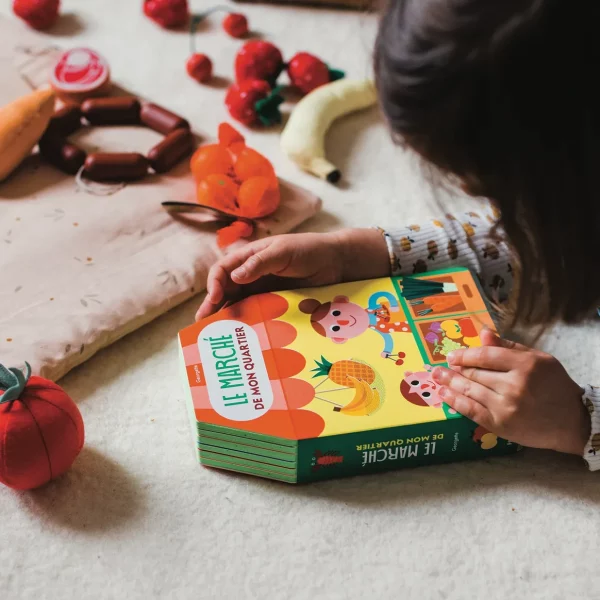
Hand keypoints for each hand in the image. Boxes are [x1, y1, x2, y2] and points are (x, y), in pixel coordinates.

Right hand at [195, 228, 389, 319]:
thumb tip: (235, 276)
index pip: (222, 270)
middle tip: (202, 325)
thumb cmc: (309, 249)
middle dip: (213, 307)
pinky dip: (247, 324)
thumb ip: (259, 262)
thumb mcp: (283, 251)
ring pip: (239, 305)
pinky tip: (242, 336)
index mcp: (249, 257)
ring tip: (216, 335)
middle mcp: (252, 275)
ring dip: (227, 318)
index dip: (214, 284)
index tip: (214, 299)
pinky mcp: (275, 304)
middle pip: (225, 291)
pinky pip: (257, 314)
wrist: (336, 262)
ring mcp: (263, 291)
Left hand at [431, 328, 589, 454]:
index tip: (452, 355)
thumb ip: (509, 346)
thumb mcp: (538, 359)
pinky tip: (444, 394)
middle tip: (440, 367)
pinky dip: (455, 401)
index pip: (486, 355)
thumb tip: (483, 332)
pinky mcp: (501, 424)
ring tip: (437, 377)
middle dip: (455, 369)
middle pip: (475, 373)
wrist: (572, 421)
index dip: (465, 354)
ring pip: (470, 390)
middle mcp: (515, 385)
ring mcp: (506, 406)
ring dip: (450, 383)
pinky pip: (471, 411)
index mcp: (526, 365)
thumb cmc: (555, 386)